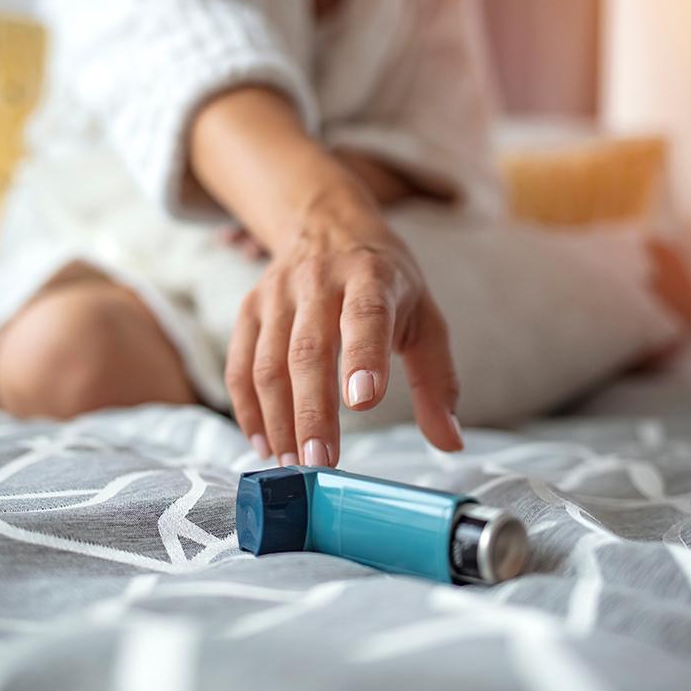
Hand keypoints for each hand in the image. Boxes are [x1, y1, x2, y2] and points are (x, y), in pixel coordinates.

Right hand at [224, 197, 463, 466]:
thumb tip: (450, 442)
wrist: (328, 226)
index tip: (363, 401)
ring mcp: (278, 295)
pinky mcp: (250, 309)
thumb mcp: (424, 318)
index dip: (363, 356)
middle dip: (312, 411)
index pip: (366, 315)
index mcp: (371, 277)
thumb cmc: (384, 282)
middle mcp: (319, 281)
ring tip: (294, 464)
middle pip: (309, 350)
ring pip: (268, 363)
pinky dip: (247, 409)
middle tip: (320, 462)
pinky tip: (265, 443)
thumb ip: (437, 382)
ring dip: (278, 419)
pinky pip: (240, 364)